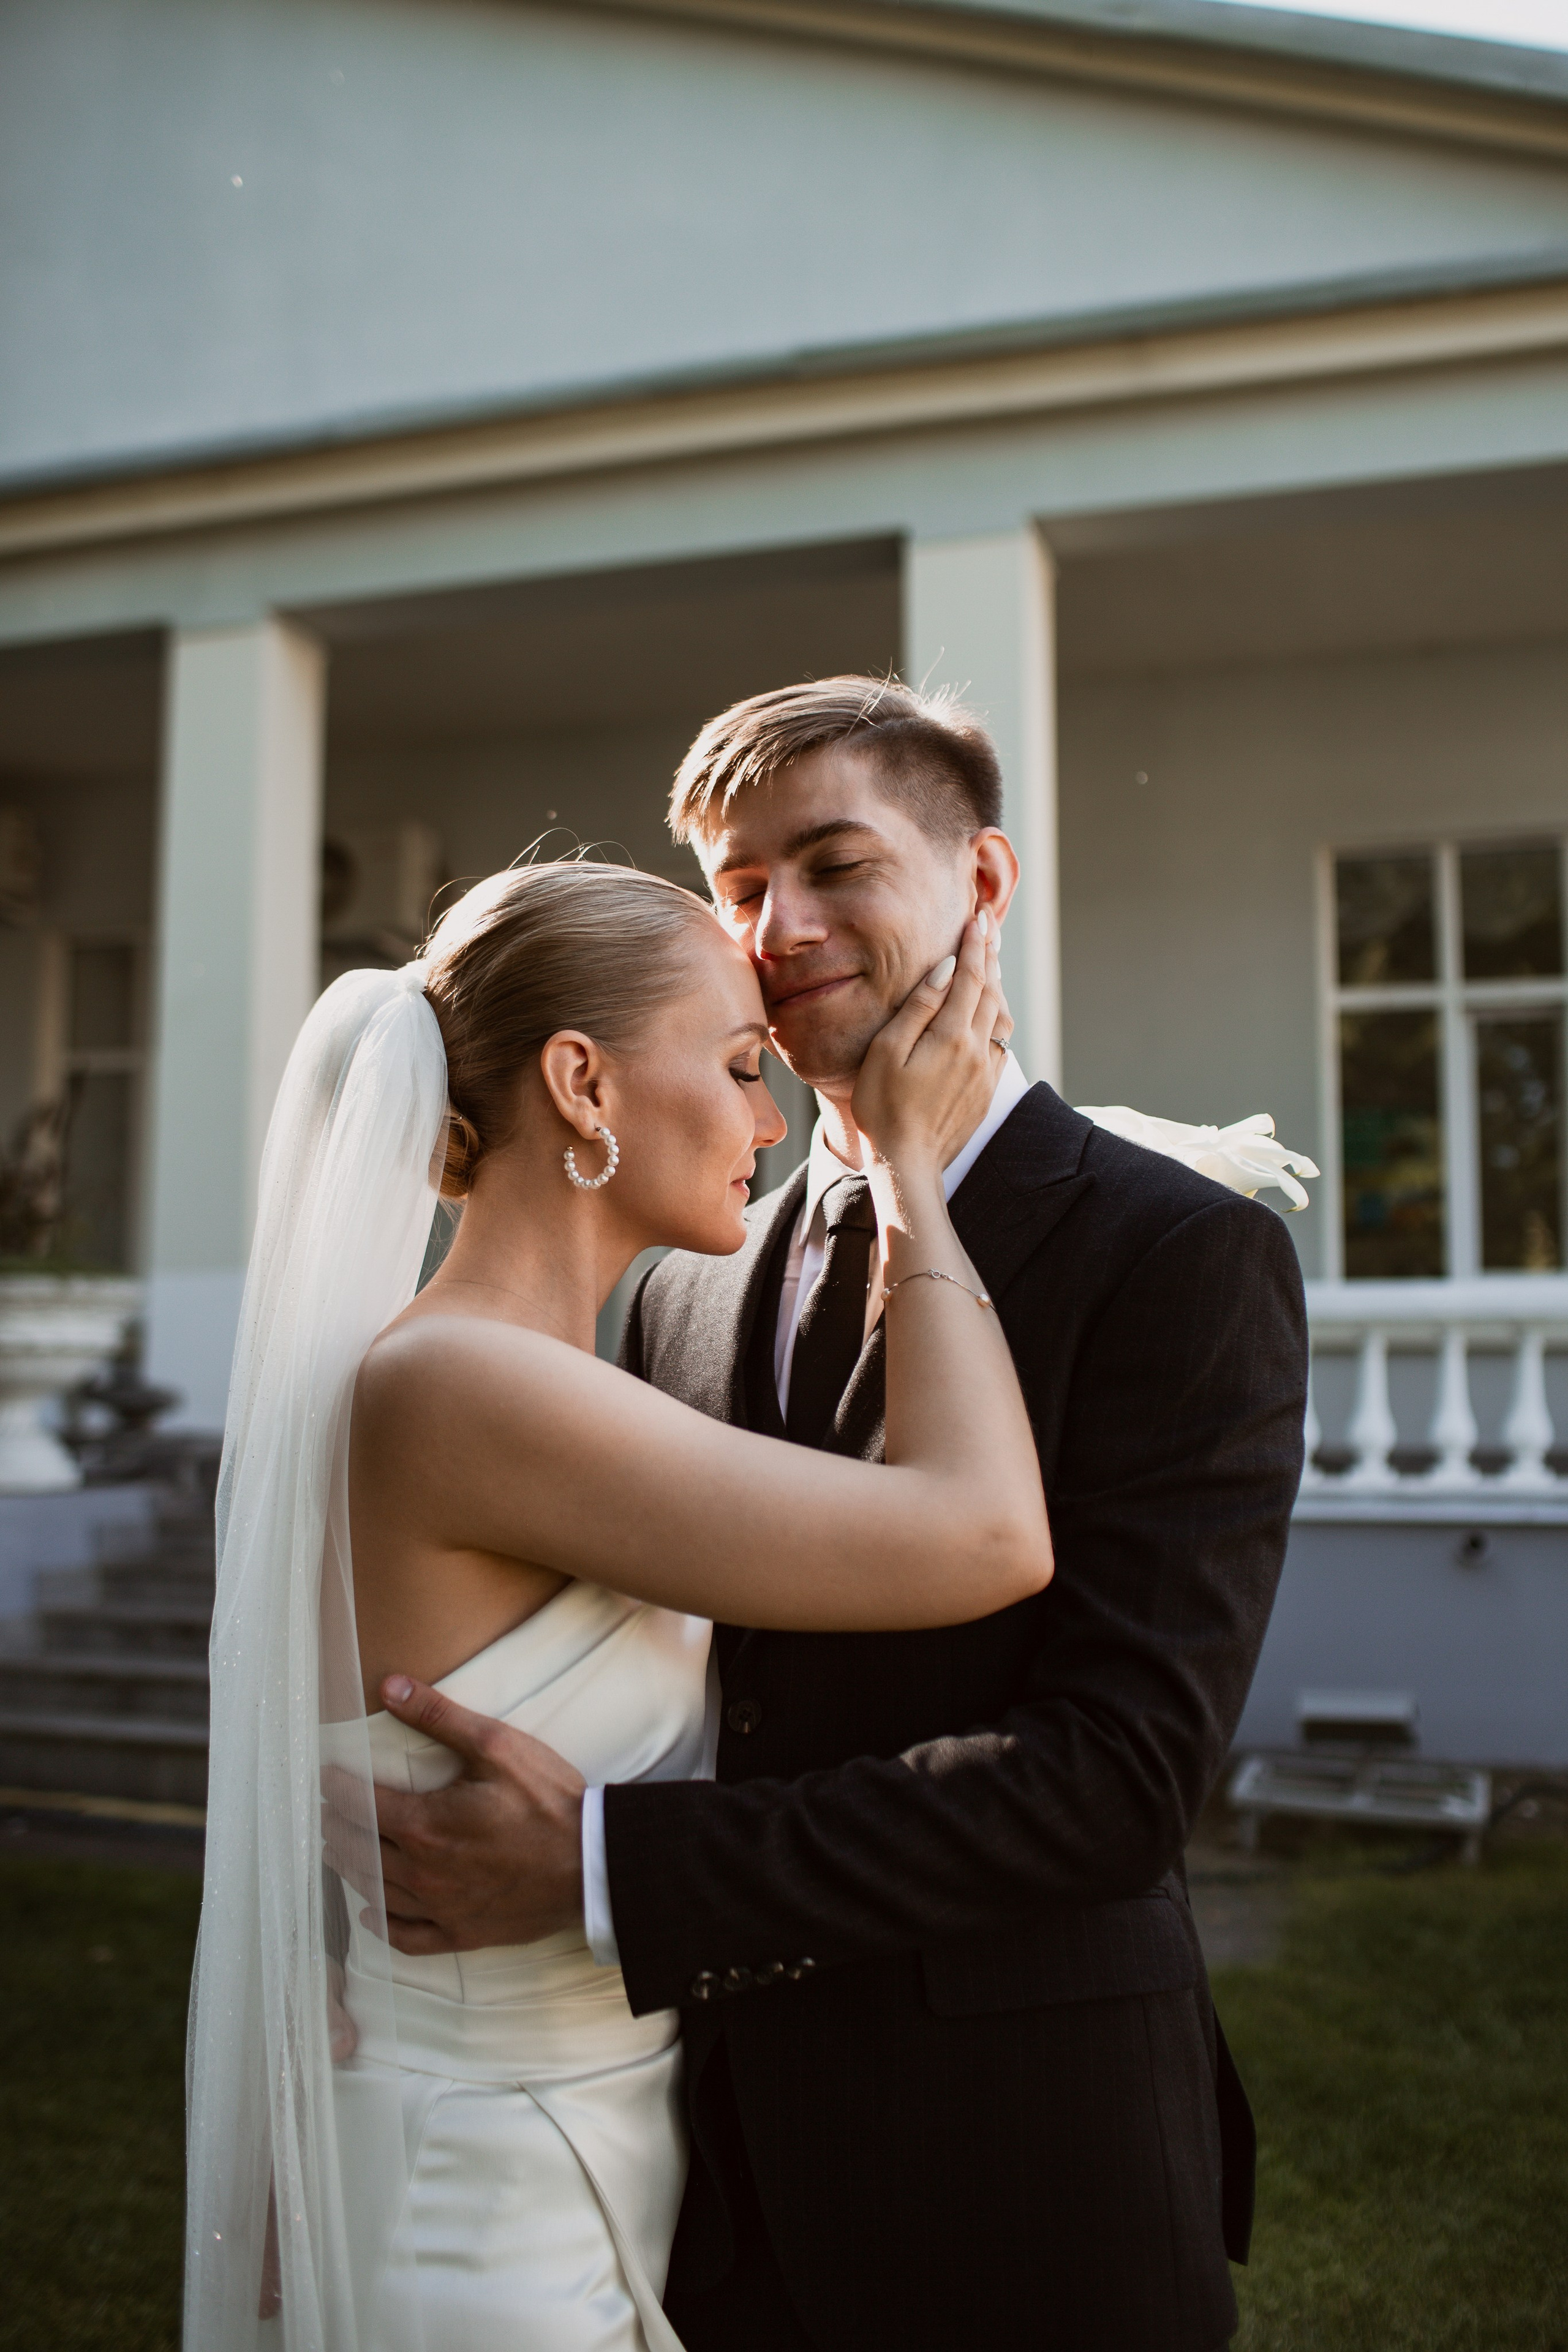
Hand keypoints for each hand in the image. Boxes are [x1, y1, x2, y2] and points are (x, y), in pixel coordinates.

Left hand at [320, 1676, 586, 1954]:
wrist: (593, 1865)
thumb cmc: (548, 1801)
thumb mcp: (496, 1745)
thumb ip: (438, 1716)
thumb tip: (390, 1686)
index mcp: (424, 1823)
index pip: (359, 1805)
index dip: (336, 1789)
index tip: (324, 1778)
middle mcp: (421, 1871)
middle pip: (359, 1850)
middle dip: (337, 1829)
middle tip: (326, 1815)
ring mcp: (440, 1908)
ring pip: (376, 1891)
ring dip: (351, 1869)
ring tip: (338, 1853)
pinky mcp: (462, 1934)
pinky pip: (407, 1937)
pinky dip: (383, 1926)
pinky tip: (371, 1914)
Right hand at [852, 914, 1007, 1176]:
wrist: (908, 1163)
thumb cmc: (883, 1106)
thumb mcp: (887, 1051)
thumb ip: (918, 1007)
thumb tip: (945, 969)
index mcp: (952, 1036)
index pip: (969, 976)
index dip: (973, 945)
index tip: (976, 917)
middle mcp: (977, 1050)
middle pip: (990, 991)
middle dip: (989, 955)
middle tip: (988, 926)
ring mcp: (985, 1072)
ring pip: (998, 1017)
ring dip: (995, 985)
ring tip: (991, 961)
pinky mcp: (986, 1091)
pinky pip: (998, 1044)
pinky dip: (996, 1018)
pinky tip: (989, 1013)